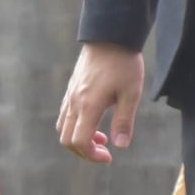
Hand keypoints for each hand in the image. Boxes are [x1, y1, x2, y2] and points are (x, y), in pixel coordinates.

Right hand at [56, 42, 144, 162]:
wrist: (108, 37)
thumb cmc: (123, 64)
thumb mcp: (131, 93)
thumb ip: (123, 121)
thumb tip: (120, 146)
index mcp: (88, 106)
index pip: (79, 141)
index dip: (91, 155)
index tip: (109, 157)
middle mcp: (74, 104)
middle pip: (66, 140)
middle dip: (83, 152)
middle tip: (104, 152)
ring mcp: (69, 97)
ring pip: (63, 129)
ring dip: (79, 140)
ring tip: (101, 138)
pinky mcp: (70, 91)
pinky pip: (64, 116)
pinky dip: (75, 127)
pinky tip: (93, 122)